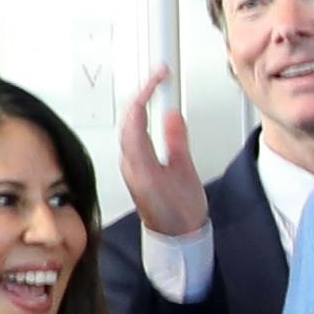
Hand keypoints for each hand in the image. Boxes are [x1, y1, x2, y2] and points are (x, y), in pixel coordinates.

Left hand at [115, 69, 210, 245]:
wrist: (176, 238)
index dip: (146, 92)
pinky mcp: (135, 169)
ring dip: (140, 104)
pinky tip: (148, 113)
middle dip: (142, 93)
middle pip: (128, 119)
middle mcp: (130, 164)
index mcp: (141, 164)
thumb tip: (171, 115)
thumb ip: (177, 142)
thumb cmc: (180, 214)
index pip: (136, 117)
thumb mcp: (185, 174)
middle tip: (158, 75)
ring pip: (128, 127)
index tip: (159, 76)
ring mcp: (130, 167)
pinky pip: (132, 137)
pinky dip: (140, 119)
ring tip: (154, 87)